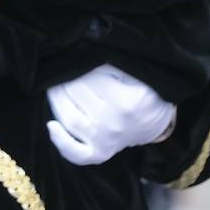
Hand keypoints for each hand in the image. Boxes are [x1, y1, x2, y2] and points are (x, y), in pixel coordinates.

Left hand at [46, 65, 175, 165]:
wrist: (157, 121)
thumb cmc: (145, 92)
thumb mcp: (136, 73)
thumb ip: (111, 65)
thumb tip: (83, 55)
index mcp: (125, 101)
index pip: (90, 78)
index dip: (81, 65)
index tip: (78, 58)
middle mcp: (113, 124)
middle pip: (76, 95)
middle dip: (66, 78)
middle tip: (62, 67)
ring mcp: (105, 141)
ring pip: (70, 118)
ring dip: (56, 99)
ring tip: (53, 85)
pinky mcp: (100, 154)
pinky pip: (76, 154)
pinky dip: (61, 142)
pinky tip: (51, 125)